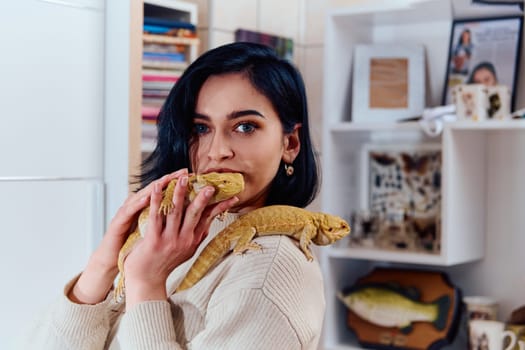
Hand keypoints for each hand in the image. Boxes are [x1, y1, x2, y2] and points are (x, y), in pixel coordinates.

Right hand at [68, 169, 188, 304]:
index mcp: (146, 209)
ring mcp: (126, 212)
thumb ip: (164, 220)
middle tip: (184, 172)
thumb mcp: (153, 230)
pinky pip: (129, 211)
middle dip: (171, 180)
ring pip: (142, 196)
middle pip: (155, 189)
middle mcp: (137, 206)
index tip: (194, 178)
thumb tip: (185, 216)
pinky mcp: (118, 222)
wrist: (112, 259)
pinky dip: (138, 204)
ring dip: (155, 187)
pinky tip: (146, 198)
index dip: (178, 185)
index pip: (165, 193)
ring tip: (168, 179)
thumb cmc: (134, 245)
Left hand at [123, 172, 237, 307]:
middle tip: (210, 184)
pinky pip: (156, 215)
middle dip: (203, 197)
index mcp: (193, 240)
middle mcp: (184, 239)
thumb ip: (196, 236)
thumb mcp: (186, 251)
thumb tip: (208, 222)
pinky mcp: (154, 240)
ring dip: (179, 192)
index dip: (221, 206)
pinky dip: (157, 199)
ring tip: (183, 178)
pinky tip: (157, 187)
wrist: (147, 281)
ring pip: (176, 211)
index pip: (209, 218)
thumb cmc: (164, 263)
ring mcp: (169, 240)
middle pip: (196, 213)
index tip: (233, 196)